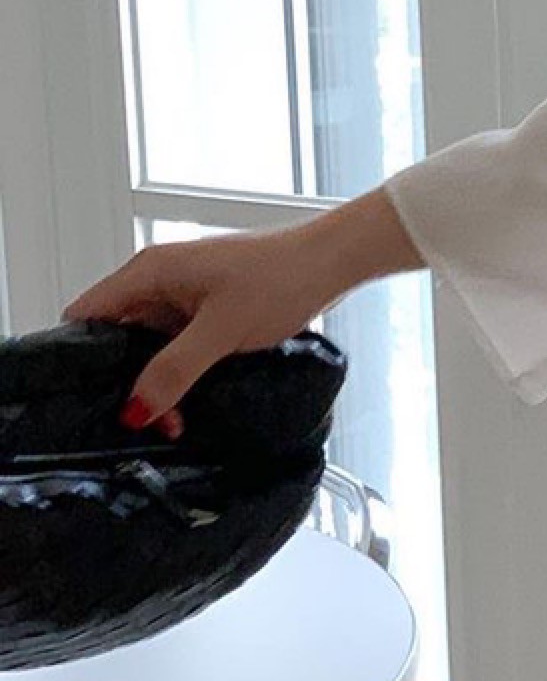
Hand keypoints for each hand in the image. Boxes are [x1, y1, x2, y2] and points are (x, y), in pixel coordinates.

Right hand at [59, 191, 423, 428]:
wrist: (331, 262)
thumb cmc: (282, 277)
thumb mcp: (221, 332)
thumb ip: (176, 369)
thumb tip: (138, 406)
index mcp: (149, 271)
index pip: (87, 313)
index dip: (80, 354)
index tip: (90, 394)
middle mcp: (160, 279)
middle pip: (118, 334)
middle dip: (126, 377)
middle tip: (147, 419)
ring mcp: (185, 294)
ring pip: (151, 344)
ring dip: (159, 379)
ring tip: (174, 418)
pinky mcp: (208, 308)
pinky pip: (180, 343)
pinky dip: (183, 369)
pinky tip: (194, 396)